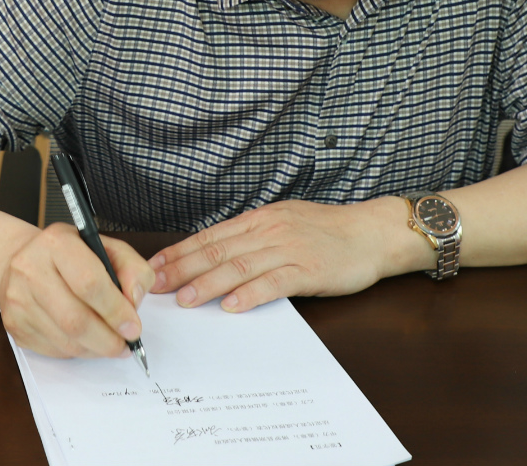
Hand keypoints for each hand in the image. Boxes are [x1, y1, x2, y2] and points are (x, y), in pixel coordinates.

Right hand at [0, 222, 154, 357]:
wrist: (27, 262)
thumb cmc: (74, 257)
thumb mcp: (108, 249)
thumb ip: (133, 270)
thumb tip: (134, 301)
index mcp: (56, 243)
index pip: (89, 283)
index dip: (116, 311)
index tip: (133, 327)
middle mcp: (30, 268)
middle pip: (75, 319)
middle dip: (108, 340)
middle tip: (125, 345)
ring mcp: (17, 298)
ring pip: (65, 341)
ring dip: (95, 349)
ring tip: (109, 344)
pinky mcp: (13, 324)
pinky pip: (53, 350)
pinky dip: (77, 352)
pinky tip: (85, 340)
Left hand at [149, 198, 408, 311]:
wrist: (372, 232)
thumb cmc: (327, 230)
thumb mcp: (282, 223)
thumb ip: (251, 237)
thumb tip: (214, 253)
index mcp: (258, 220)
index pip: (209, 237)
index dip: (179, 252)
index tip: (154, 267)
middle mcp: (268, 231)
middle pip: (216, 251)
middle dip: (181, 269)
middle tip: (155, 286)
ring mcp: (288, 249)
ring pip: (239, 266)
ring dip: (208, 283)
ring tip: (185, 299)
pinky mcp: (308, 269)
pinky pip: (273, 282)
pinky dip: (249, 293)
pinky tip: (231, 305)